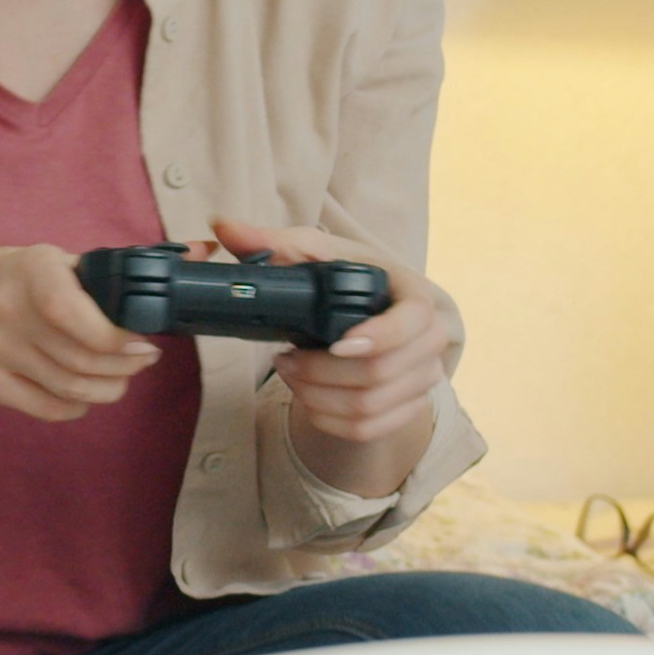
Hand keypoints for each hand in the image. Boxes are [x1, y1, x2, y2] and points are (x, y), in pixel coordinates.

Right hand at [0, 244, 161, 422]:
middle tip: (142, 360)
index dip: (115, 336)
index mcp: (29, 270)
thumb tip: (186, 265)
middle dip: (125, 366)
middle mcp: (6, 309)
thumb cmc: (8, 281)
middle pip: (81, 358)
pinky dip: (76, 408)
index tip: (142, 341)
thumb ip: (102, 275)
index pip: (74, 312)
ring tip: (121, 380)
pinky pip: (45, 408)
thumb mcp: (47, 262)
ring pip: (69, 388)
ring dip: (108, 389)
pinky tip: (86, 396)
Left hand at [208, 218, 451, 474]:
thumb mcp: (312, 254)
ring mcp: (421, 379)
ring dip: (318, 396)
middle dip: (322, 372)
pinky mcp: (405, 408)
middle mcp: (429, 342)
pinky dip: (328, 418)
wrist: (372, 311)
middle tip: (284, 360)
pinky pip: (368, 429)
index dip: (380, 337)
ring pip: (370, 407)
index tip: (337, 344)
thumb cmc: (345, 277)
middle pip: (382, 374)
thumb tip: (224, 225)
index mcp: (414, 296)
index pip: (415, 322)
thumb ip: (270, 242)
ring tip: (290, 374)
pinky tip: (307, 397)